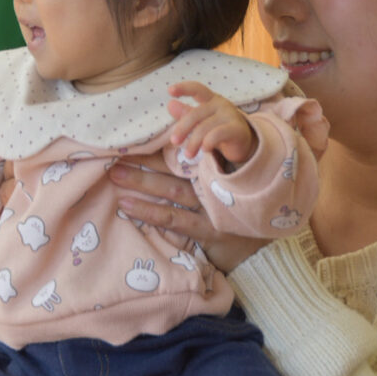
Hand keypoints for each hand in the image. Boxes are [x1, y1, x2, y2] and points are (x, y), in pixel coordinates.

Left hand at [109, 154, 269, 272]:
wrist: (262, 248)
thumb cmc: (236, 208)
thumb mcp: (220, 181)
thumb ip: (198, 158)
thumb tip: (169, 127)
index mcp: (214, 167)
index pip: (182, 153)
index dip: (157, 146)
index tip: (133, 139)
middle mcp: (213, 183)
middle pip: (174, 168)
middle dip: (143, 161)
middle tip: (114, 155)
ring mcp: (212, 207)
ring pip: (171, 190)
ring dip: (141, 182)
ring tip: (115, 176)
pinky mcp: (209, 230)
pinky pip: (174, 219)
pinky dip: (150, 212)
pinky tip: (128, 206)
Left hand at [168, 81, 256, 163]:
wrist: (242, 143)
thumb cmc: (218, 128)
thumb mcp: (201, 121)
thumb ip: (186, 113)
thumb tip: (170, 104)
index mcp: (210, 99)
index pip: (197, 89)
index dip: (184, 88)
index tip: (170, 91)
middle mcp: (221, 104)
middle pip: (195, 114)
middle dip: (182, 129)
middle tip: (174, 141)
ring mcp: (230, 115)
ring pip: (204, 127)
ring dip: (193, 143)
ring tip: (188, 155)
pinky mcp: (236, 129)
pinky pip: (217, 134)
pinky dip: (208, 143)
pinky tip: (205, 150)